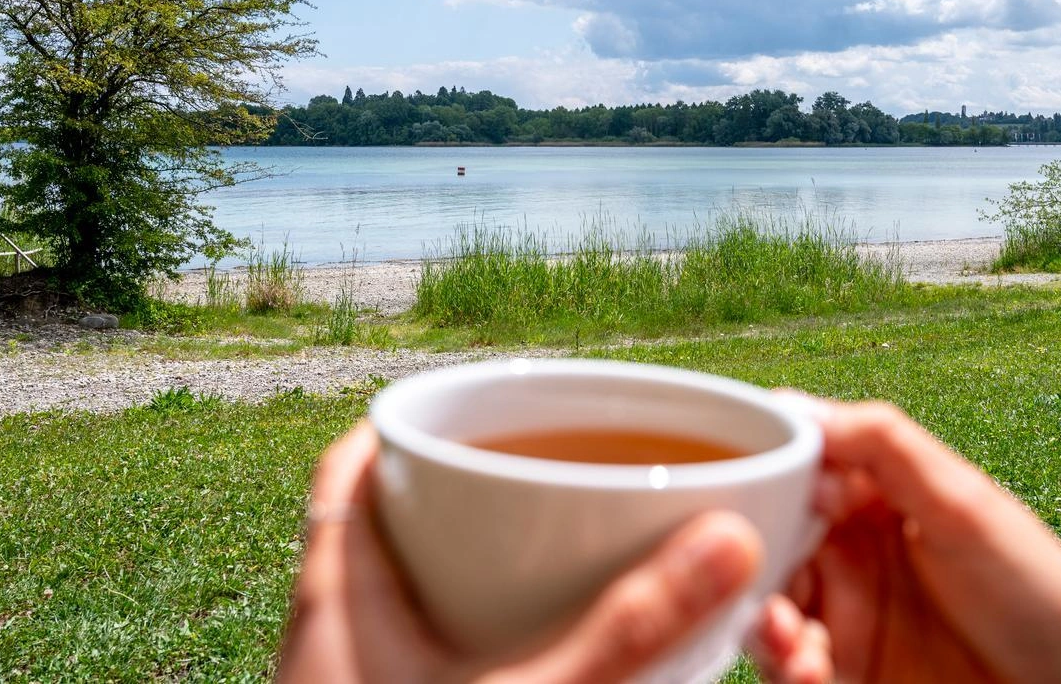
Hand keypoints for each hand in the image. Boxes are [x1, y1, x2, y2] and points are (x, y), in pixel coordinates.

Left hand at [277, 422, 764, 683]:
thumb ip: (630, 628)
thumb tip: (731, 539)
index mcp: (337, 597)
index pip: (354, 464)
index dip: (416, 421)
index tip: (488, 402)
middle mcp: (329, 638)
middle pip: (386, 521)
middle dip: (465, 490)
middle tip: (542, 475)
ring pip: (406, 597)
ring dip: (476, 567)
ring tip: (557, 553)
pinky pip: (421, 660)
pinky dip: (479, 638)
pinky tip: (539, 658)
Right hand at [748, 400, 1060, 683]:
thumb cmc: (1047, 601)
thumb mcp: (967, 505)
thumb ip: (885, 446)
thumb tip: (797, 407)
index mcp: (877, 497)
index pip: (795, 465)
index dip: (760, 469)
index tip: (735, 478)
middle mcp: (852, 554)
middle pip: (764, 538)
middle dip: (747, 551)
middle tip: (744, 563)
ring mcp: (848, 618)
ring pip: (767, 605)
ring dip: (762, 616)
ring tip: (782, 631)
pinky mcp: (846, 675)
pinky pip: (789, 667)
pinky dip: (784, 666)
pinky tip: (805, 666)